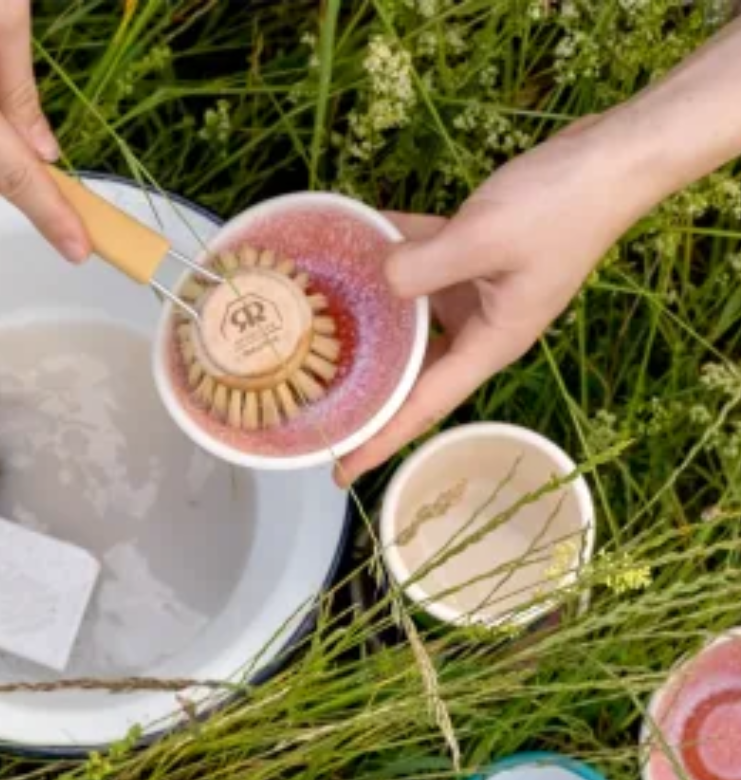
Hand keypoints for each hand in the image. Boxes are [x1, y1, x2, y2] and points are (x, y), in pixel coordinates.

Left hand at [336, 116, 641, 486]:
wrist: (614, 156)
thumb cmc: (562, 205)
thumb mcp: (487, 237)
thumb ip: (425, 266)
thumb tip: (379, 278)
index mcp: (490, 343)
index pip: (424, 407)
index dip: (380, 441)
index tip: (340, 473)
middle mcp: (480, 328)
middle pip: (411, 372)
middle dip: (367, 388)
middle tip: (313, 402)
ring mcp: (476, 293)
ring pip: (411, 320)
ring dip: (371, 321)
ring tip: (317, 331)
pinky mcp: (474, 258)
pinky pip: (421, 267)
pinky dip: (390, 257)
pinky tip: (352, 241)